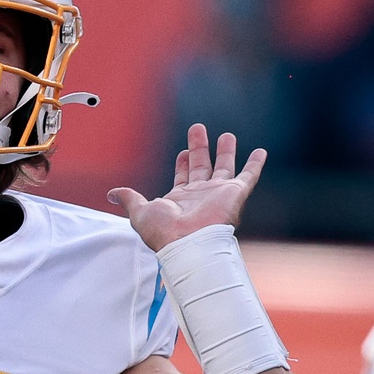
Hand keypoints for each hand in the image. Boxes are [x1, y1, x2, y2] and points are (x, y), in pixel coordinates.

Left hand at [109, 124, 265, 251]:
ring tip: (227, 135)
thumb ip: (129, 199)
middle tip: (198, 129)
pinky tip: (261, 152)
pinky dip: (255, 164)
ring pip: (224, 166)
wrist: (189, 244)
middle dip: (199, 148)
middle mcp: (201, 195)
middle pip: (202, 166)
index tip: (182, 151)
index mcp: (181, 199)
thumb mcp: (140, 212)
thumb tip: (111, 193)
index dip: (182, 163)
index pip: (183, 176)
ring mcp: (218, 194)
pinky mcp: (235, 193)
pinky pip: (248, 176)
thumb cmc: (164, 233)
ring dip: (226, 151)